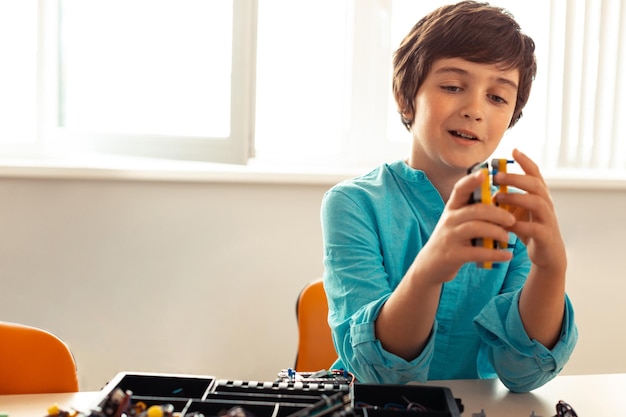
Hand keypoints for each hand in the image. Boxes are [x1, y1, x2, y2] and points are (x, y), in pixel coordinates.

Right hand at [417, 167, 515, 282]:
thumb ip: (474, 210)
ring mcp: (449, 237)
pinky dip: (495, 254)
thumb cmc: (452, 239)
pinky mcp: (452, 255)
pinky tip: (507, 255)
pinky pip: (477, 252)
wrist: (430, 265)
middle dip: (497, 213)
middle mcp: (449, 219)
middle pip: (475, 210)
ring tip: (507, 238)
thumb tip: (501, 199)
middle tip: (512, 219)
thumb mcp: (457, 221)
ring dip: (496, 232)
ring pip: (475, 228)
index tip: (485, 173)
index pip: (460, 189)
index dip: (471, 180)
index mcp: (452, 208)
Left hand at [493, 149, 565, 273]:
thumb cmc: (530, 229)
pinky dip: (519, 225)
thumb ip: (507, 200)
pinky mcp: (545, 236)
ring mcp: (548, 219)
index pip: (535, 173)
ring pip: (537, 203)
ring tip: (498, 196)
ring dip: (516, 198)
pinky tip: (505, 224)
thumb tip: (486, 189)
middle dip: (516, 178)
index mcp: (539, 195)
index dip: (526, 161)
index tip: (513, 150)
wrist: (547, 255)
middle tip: (496, 176)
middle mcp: (546, 204)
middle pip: (535, 184)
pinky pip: (534, 227)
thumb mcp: (517, 211)